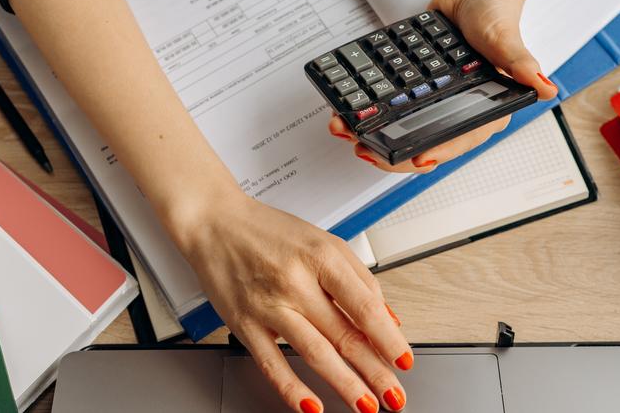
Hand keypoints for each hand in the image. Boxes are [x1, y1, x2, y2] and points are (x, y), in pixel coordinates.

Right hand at [180, 193, 410, 412]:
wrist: (215, 224)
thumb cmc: (270, 232)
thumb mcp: (323, 241)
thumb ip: (358, 277)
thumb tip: (385, 316)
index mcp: (320, 257)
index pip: (364, 305)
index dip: (388, 337)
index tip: (403, 359)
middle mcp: (295, 281)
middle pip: (344, 334)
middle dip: (375, 371)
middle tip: (394, 395)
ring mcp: (268, 305)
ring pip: (314, 353)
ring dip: (345, 384)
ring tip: (366, 405)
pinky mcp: (244, 324)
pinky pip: (271, 363)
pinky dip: (291, 389)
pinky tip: (312, 405)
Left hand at [329, 0, 558, 173]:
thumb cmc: (494, 15)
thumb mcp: (505, 38)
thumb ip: (521, 63)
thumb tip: (546, 87)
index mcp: (486, 110)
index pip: (460, 140)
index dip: (439, 152)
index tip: (417, 159)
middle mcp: (458, 113)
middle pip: (424, 143)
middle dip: (393, 152)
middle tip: (365, 149)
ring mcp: (434, 104)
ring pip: (403, 130)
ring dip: (373, 136)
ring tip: (345, 131)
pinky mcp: (415, 92)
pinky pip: (391, 109)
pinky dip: (369, 113)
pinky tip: (346, 113)